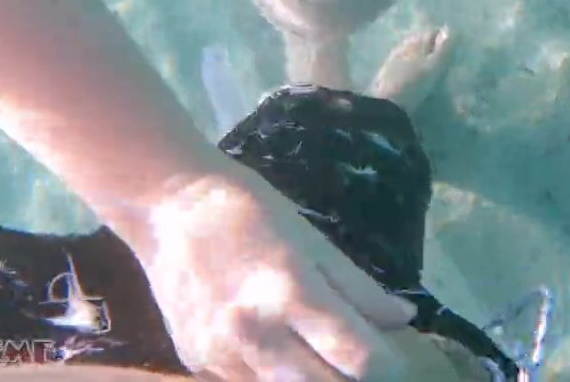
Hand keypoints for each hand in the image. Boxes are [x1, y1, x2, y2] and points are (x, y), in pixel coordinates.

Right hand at [124, 162, 417, 380]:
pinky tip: (280, 356)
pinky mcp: (197, 362)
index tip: (397, 364)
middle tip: (360, 367)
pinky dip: (271, 378)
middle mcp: (256, 331)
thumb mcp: (311, 239)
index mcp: (291, 291)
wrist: (166, 205)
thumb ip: (358, 287)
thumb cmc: (247, 210)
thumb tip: (403, 320)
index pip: (358, 357)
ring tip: (322, 363)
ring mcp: (221, 353)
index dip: (388, 367)